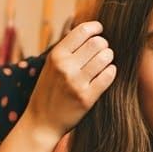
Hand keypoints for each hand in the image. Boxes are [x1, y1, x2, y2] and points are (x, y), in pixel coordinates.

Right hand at [22, 20, 114, 141]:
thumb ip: (66, 48)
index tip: (99, 30)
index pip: (83, 30)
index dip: (95, 28)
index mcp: (56, 55)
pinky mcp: (87, 98)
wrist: (42, 123)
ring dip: (108, 58)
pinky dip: (110, 72)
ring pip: (105, 57)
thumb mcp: (50, 66)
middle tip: (102, 51)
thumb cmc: (48, 91)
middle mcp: (65, 67)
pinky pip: (108, 76)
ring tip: (103, 63)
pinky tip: (106, 74)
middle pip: (97, 42)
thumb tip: (88, 28)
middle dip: (103, 44)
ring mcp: (76, 83)